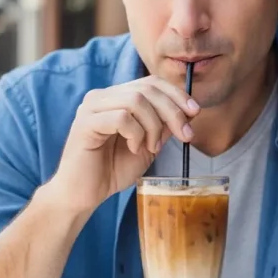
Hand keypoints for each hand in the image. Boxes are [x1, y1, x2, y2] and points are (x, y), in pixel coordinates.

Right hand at [49, 76, 199, 213]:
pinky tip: (133, 148)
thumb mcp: (148, 145)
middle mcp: (102, 96)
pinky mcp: (84, 123)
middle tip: (185, 135)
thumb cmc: (112, 170)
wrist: (83, 194)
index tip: (195, 113)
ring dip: (153, 126)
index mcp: (116, 97)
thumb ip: (162, 126)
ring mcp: (91, 107)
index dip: (176, 94)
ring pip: (135, 100)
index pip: (151, 82)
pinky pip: (121, 118)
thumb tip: (188, 111)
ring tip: (150, 147)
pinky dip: (135, 134)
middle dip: (173, 112)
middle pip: (147, 89)